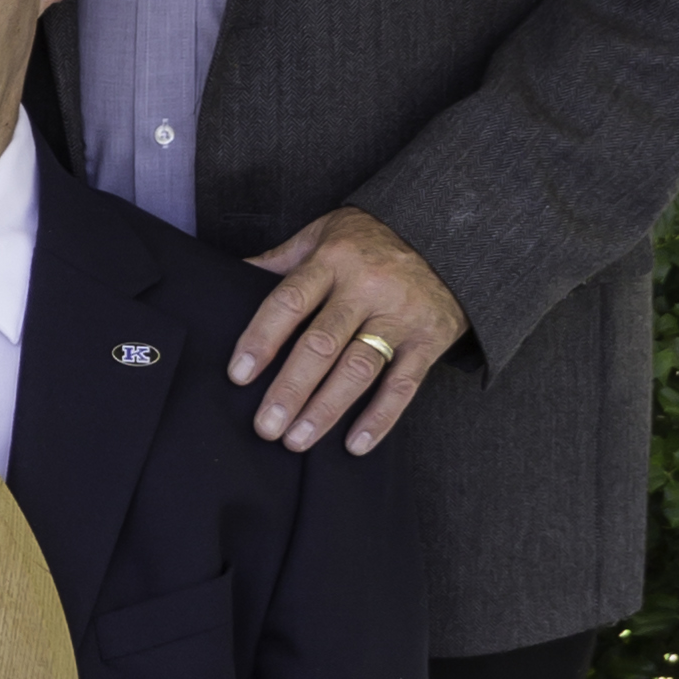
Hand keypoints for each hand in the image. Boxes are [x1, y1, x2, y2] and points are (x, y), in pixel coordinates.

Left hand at [232, 206, 468, 454]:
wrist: (447, 235)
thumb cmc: (370, 240)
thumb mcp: (323, 234)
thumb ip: (281, 260)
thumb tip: (230, 273)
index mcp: (332, 261)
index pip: (289, 303)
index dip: (261, 340)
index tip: (238, 376)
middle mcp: (366, 289)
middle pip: (322, 344)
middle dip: (290, 389)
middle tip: (265, 426)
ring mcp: (400, 316)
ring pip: (359, 370)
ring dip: (325, 409)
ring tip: (296, 440)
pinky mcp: (430, 340)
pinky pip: (403, 385)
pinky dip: (380, 418)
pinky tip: (354, 445)